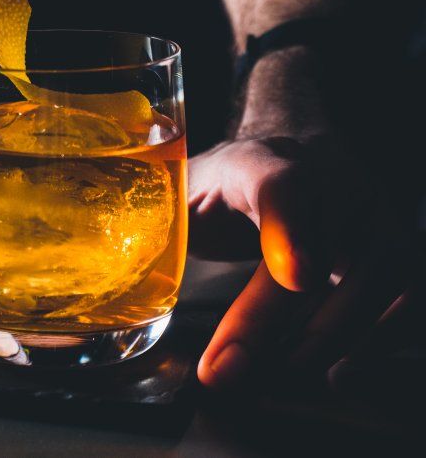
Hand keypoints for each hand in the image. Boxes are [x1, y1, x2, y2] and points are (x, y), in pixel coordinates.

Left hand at [188, 135, 422, 389]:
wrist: (288, 154)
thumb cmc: (225, 184)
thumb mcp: (183, 191)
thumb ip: (164, 226)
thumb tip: (128, 279)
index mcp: (261, 159)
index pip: (281, 183)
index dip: (291, 228)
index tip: (296, 277)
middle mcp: (329, 178)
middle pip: (327, 243)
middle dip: (281, 316)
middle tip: (233, 367)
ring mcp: (370, 210)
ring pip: (382, 270)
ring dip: (339, 331)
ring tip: (288, 372)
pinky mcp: (392, 245)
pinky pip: (408, 292)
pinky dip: (385, 334)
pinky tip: (343, 370)